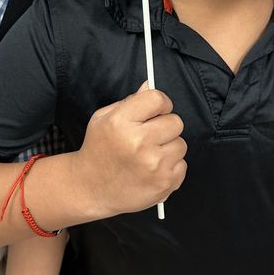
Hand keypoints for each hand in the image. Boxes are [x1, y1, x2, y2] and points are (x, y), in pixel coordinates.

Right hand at [74, 84, 186, 216]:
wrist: (91, 188)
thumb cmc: (98, 151)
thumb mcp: (102, 119)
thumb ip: (129, 101)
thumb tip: (149, 85)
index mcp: (122, 122)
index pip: (158, 99)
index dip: (160, 104)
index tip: (156, 111)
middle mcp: (139, 143)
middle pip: (175, 121)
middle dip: (165, 126)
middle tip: (150, 136)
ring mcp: (153, 165)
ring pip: (181, 144)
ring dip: (168, 148)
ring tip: (149, 155)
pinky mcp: (164, 183)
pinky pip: (182, 165)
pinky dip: (170, 167)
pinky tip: (152, 170)